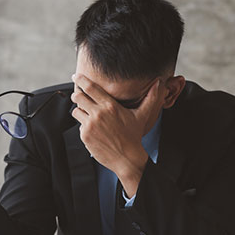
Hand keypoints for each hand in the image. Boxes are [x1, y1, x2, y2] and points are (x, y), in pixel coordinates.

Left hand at [70, 74, 168, 197]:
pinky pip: (79, 125)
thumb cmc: (133, 136)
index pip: (90, 87)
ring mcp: (90, 125)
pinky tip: (93, 130)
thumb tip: (159, 82)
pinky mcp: (85, 136)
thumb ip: (150, 98)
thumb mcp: (142, 115)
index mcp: (110, 106)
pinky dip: (83, 126)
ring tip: (88, 114)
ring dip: (80, 111)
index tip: (77, 76)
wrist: (127, 158)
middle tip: (79, 95)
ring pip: (76, 111)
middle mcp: (98, 114)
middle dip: (77, 95)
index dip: (81, 80)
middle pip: (78, 97)